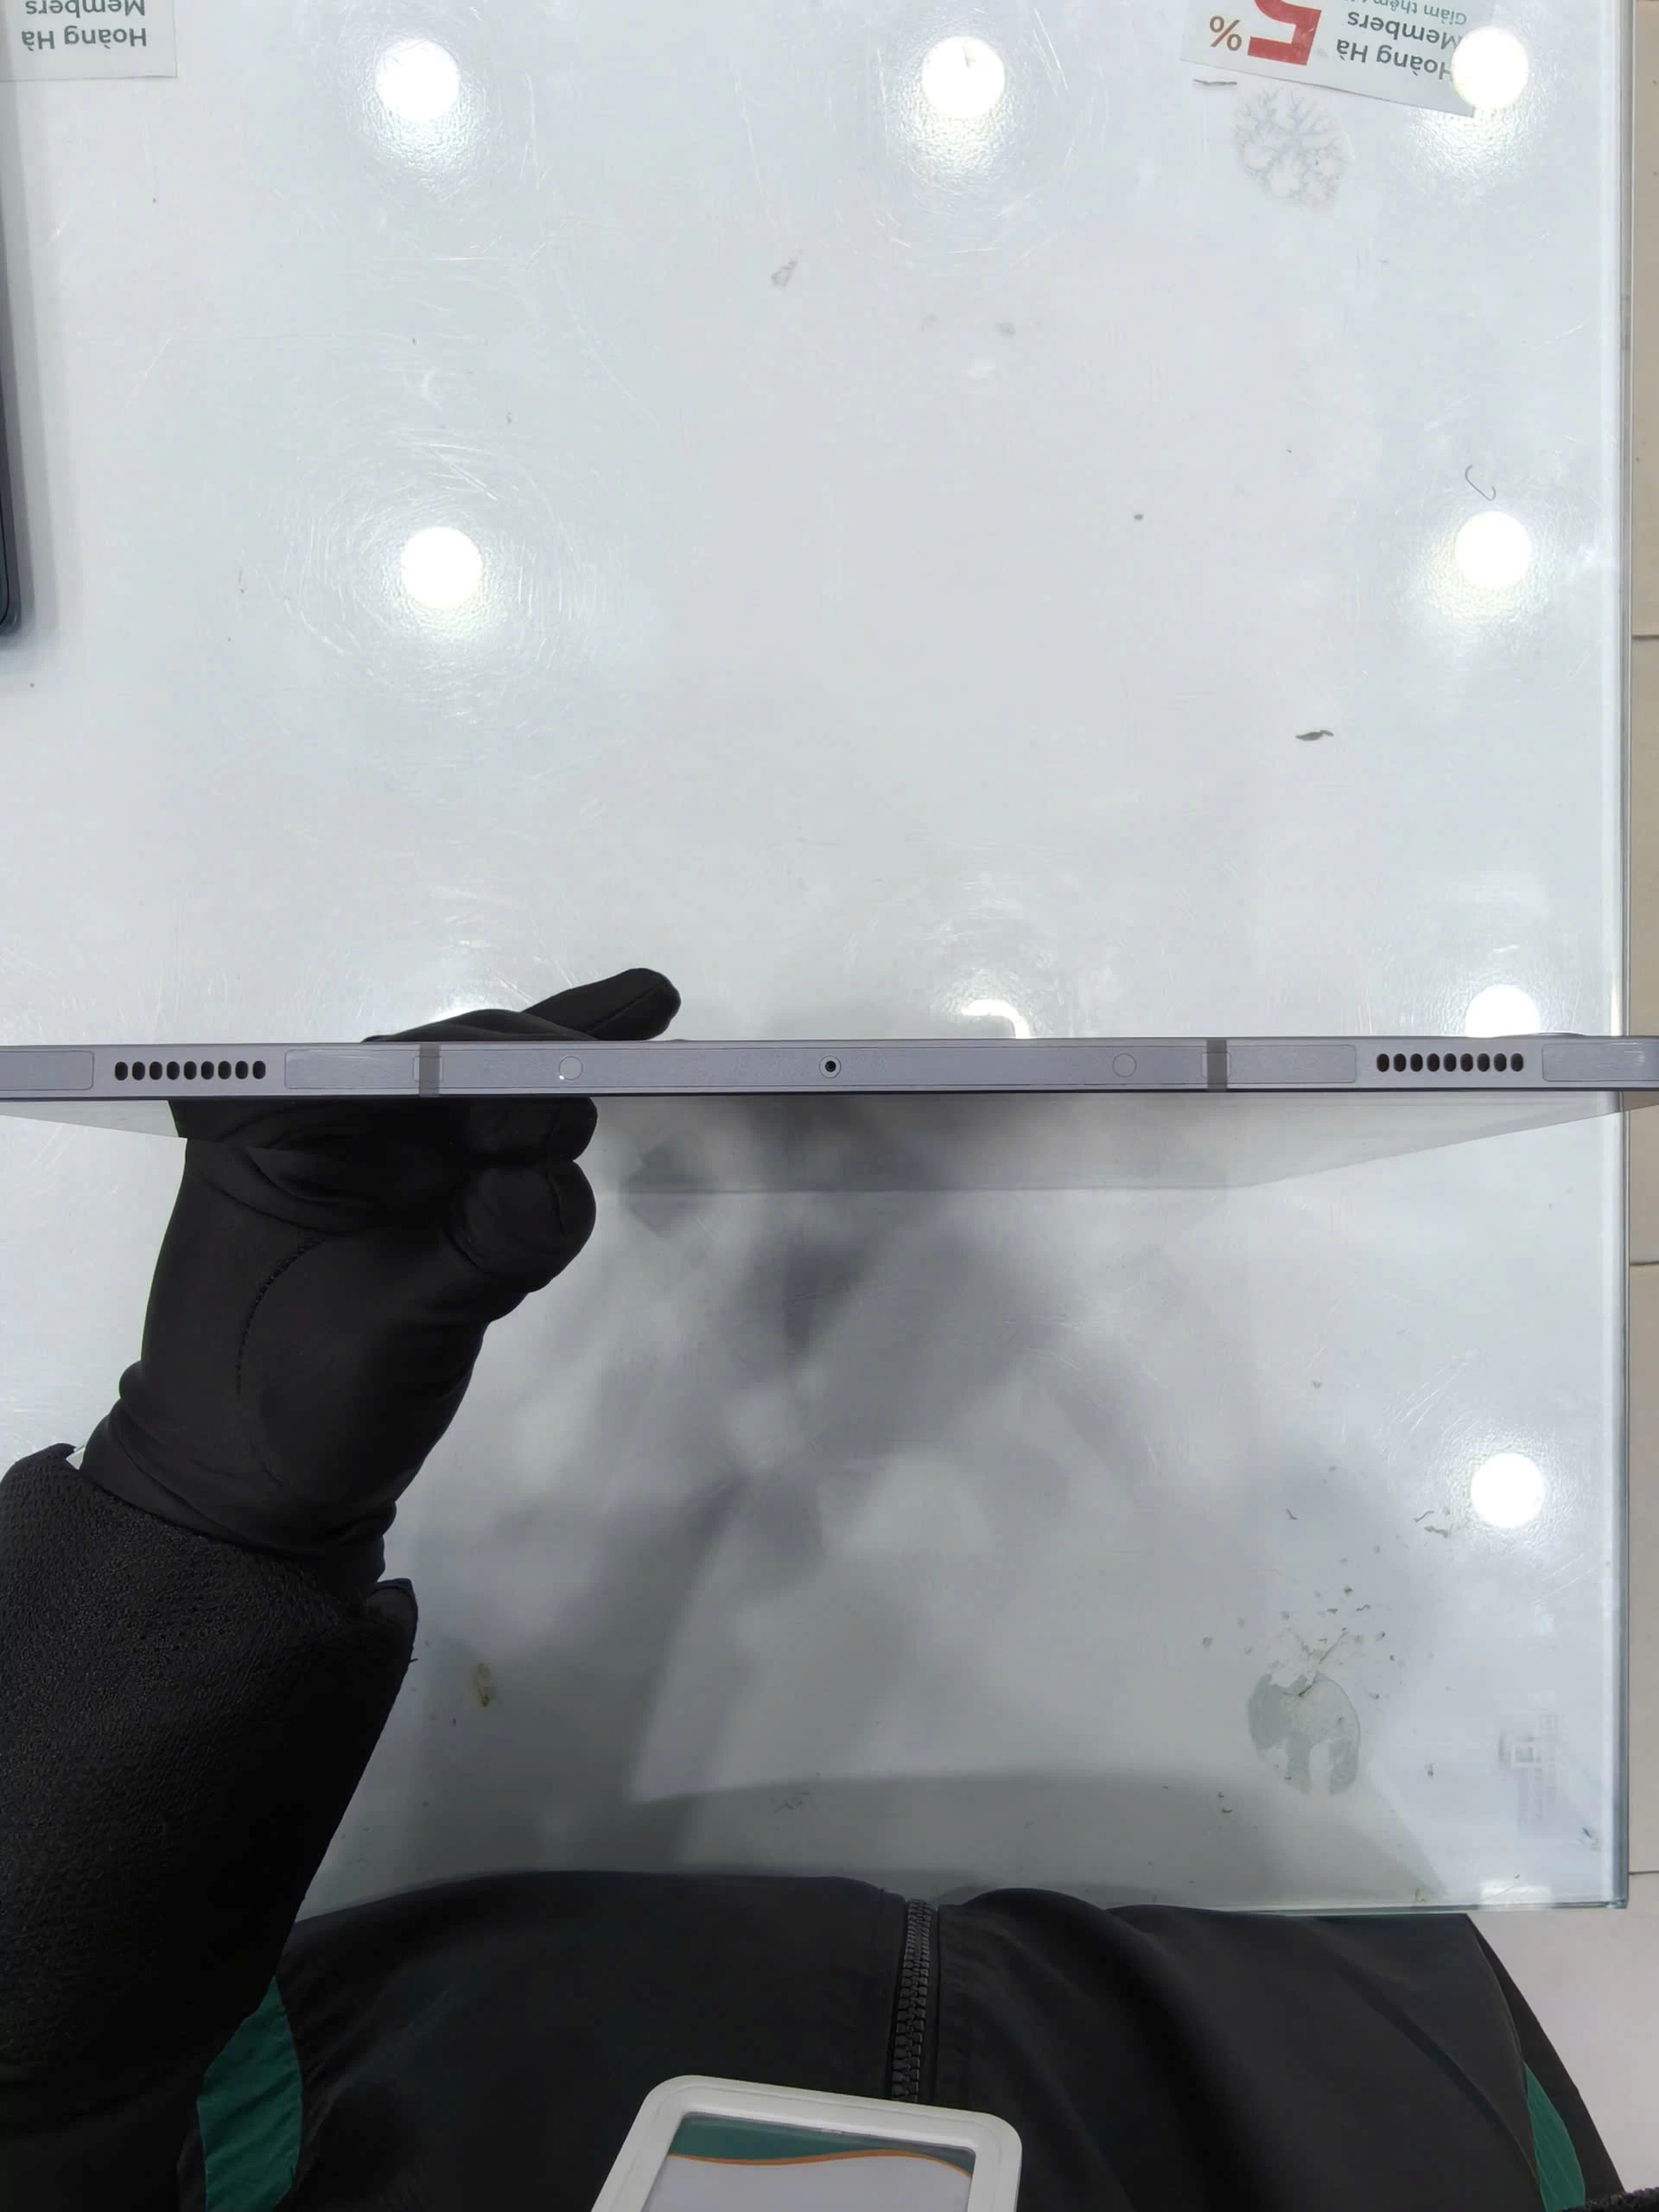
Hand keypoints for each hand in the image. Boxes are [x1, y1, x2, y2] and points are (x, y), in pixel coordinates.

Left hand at [80, 968, 678, 1588]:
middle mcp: (326, 1130)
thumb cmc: (284, 1408)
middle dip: (541, 1050)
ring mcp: (374, 1170)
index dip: (493, 1070)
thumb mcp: (385, 1334)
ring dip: (560, 1061)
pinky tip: (612, 1071)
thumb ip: (476, 1252)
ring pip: (478, 1095)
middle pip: (449, 1065)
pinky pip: (490, 1153)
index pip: (400, 1071)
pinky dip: (547, 1126)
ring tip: (648, 1003)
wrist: (252, 1502)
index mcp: (277, 1133)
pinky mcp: (417, 1213)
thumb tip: (563, 1186)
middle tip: (647, 1016)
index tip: (570, 1094)